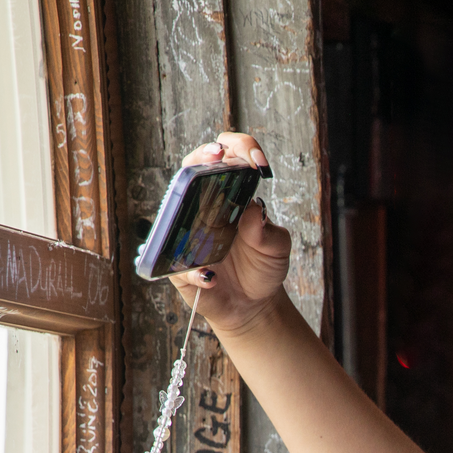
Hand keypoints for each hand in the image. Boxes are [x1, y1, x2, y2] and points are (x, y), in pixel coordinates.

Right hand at [172, 133, 292, 337]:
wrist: (252, 304)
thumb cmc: (262, 267)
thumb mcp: (276, 248)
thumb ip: (269, 232)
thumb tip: (253, 211)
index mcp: (229, 195)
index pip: (228, 157)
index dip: (240, 148)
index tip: (256, 159)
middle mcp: (202, 206)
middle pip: (193, 168)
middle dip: (203, 157)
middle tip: (218, 156)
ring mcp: (185, 231)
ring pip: (175, 208)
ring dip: (187, 206)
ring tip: (205, 213)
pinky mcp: (177, 263)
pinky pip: (178, 261)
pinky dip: (194, 271)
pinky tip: (210, 276)